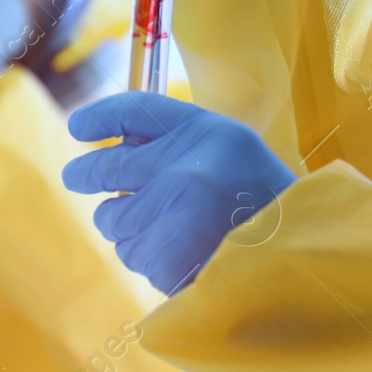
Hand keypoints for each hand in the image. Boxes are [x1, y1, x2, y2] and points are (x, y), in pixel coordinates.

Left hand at [62, 92, 295, 294]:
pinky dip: (147, 256)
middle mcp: (184, 166)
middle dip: (84, 173)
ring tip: (168, 229)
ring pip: (111, 217)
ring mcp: (171, 212)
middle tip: (77, 176)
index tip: (78, 126)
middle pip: (106, 165)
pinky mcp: (163, 255)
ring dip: (127, 225)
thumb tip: (113, 145)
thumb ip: (178, 143)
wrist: (294, 261)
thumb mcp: (230, 153)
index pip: (135, 110)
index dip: (100, 116)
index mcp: (206, 132)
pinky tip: (182, 255)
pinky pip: (130, 253)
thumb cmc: (261, 205)